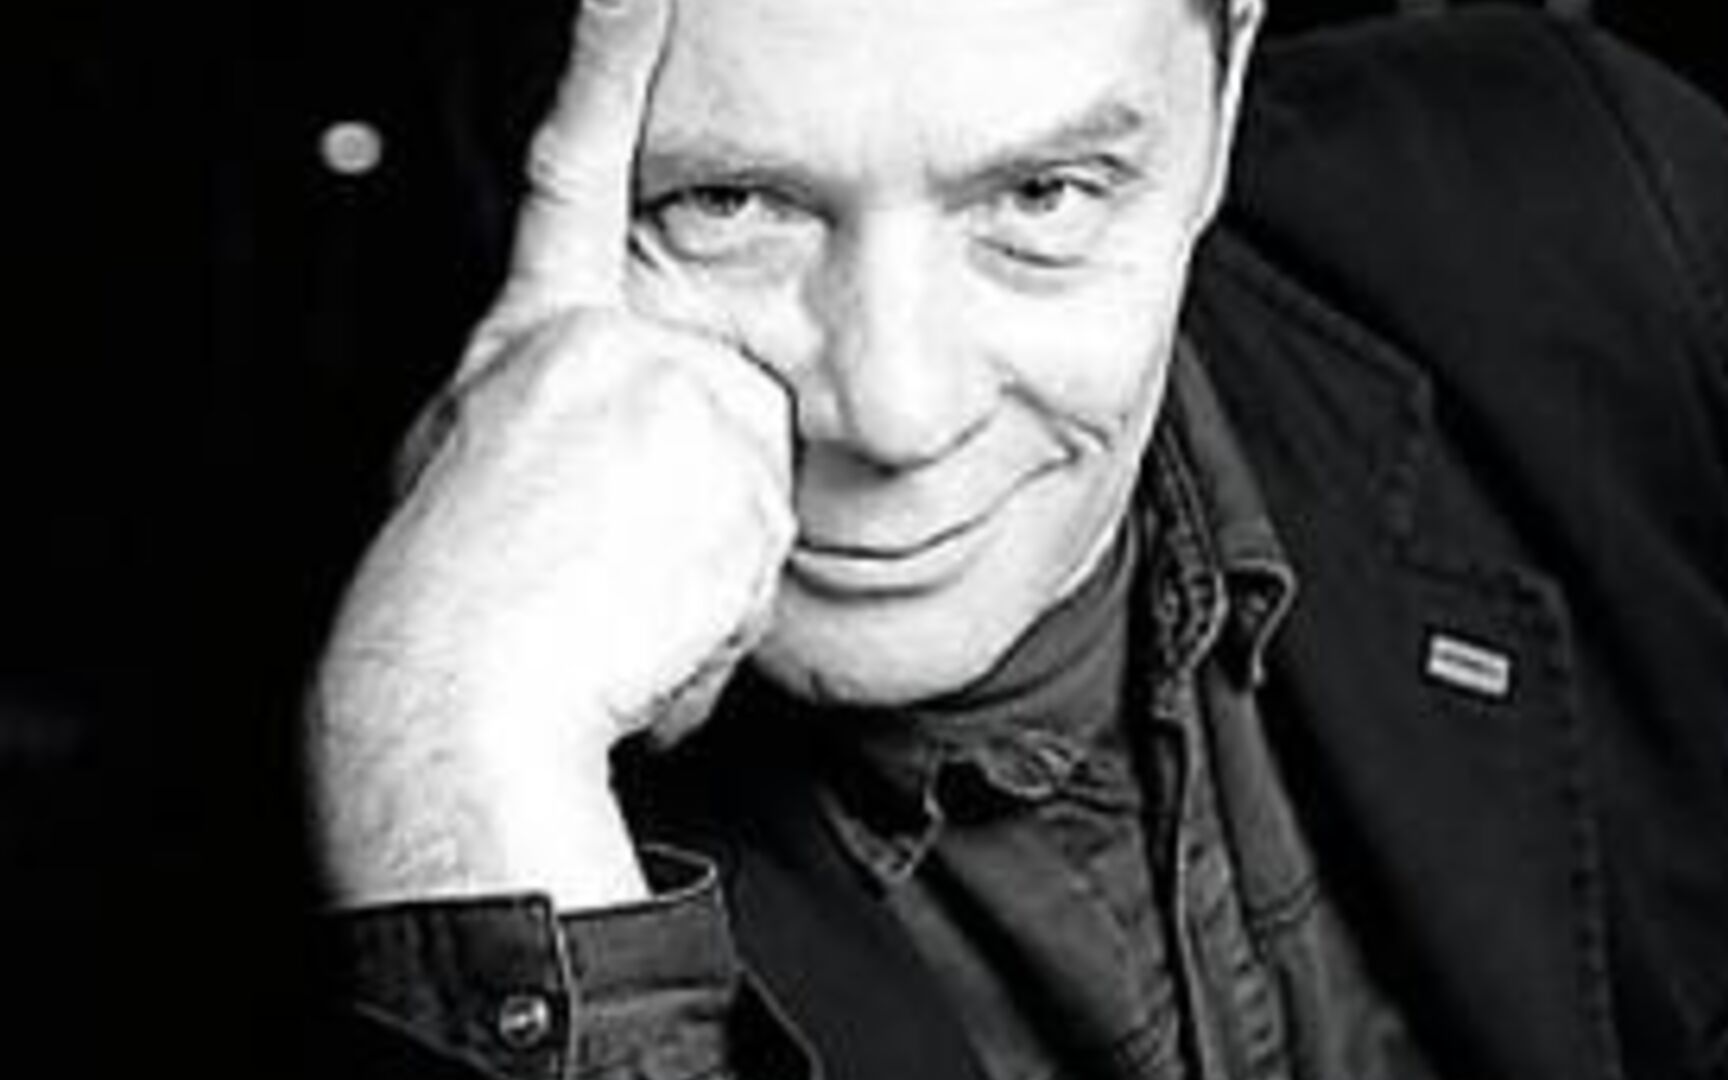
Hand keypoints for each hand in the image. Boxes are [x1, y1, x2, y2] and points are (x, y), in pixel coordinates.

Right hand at [309, 0, 792, 908]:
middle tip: (598, 555)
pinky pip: (764, 543)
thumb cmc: (446, 602)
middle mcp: (607, 348)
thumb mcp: (467, 472)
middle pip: (714, 395)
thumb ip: (549, 416)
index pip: (571, 172)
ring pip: (746, 474)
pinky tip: (647, 617)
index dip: (607, 67)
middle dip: (688, 485)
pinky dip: (721, 596)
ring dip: (703, 548)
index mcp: (528, 341)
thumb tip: (603, 439)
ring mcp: (681, 401)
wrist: (455, 694)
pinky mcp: (741, 469)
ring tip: (612, 595)